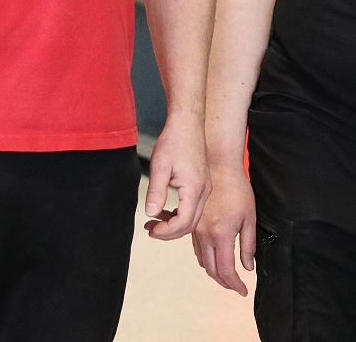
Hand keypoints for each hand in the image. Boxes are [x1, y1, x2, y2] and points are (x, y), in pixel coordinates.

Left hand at [144, 113, 209, 240]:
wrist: (187, 123)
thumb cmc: (175, 141)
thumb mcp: (159, 167)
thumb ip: (155, 193)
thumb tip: (150, 213)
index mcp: (194, 188)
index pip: (183, 222)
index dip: (166, 231)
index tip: (151, 229)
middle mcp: (204, 190)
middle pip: (190, 224)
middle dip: (170, 232)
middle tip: (151, 230)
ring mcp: (205, 187)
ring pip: (192, 217)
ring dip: (174, 223)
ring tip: (154, 222)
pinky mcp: (202, 184)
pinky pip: (193, 207)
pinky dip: (179, 213)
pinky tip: (164, 211)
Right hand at [192, 164, 255, 294]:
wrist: (217, 167)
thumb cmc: (236, 189)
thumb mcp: (249, 217)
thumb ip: (248, 244)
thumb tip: (248, 266)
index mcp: (221, 235)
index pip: (226, 270)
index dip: (235, 285)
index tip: (243, 290)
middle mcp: (205, 236)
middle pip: (212, 270)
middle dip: (224, 282)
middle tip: (236, 286)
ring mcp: (196, 231)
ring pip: (202, 261)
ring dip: (214, 272)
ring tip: (227, 275)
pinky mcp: (193, 225)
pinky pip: (197, 249)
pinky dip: (206, 259)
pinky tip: (215, 258)